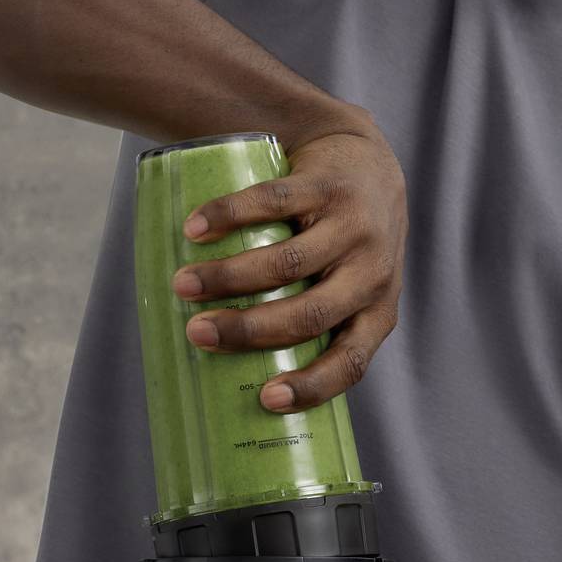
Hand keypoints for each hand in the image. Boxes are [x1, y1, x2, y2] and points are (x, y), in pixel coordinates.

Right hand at [171, 111, 406, 411]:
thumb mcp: (351, 290)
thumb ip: (312, 324)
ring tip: (184, 285)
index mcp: (378, 311)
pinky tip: (195, 229)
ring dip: (227, 277)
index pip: (352, 362)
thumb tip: (234, 380)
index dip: (312, 385)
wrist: (365, 162)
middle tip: (197, 333)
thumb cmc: (345, 245)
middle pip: (308, 313)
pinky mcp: (326, 184)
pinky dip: (228, 215)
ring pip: (287, 262)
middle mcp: (373, 272)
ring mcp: (354, 226)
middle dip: (247, 329)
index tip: (266, 399)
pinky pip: (273, 202)